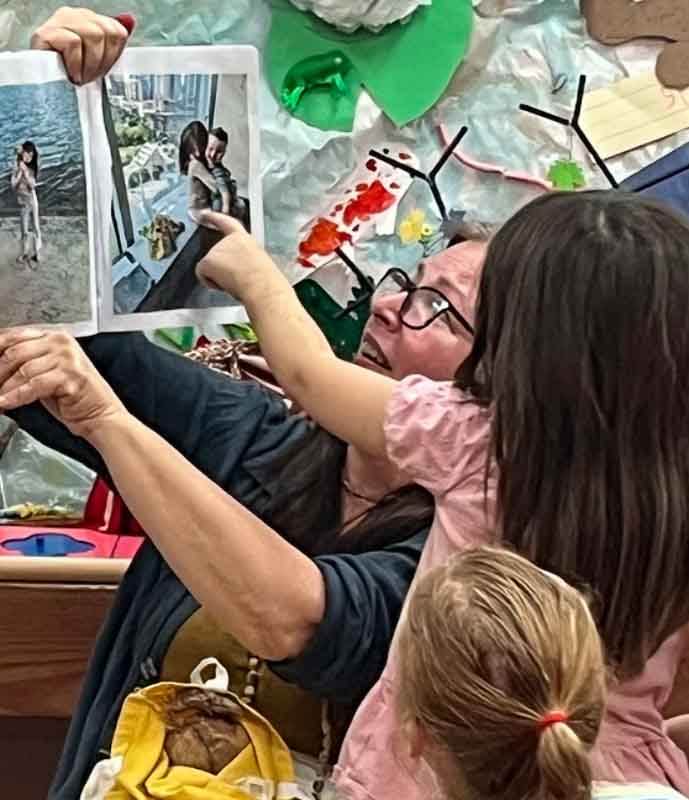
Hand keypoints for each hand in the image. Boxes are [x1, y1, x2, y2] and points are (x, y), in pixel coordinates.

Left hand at [0, 329, 127, 440]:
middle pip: (15, 352)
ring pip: (23, 369)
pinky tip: (7, 403)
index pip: (13, 336)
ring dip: (4, 388)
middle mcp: (62, 343)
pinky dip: (16, 396)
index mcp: (54, 337)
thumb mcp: (45, 374)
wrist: (100, 415)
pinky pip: (34, 384)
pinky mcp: (71, 376)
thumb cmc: (74, 397)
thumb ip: (24, 364)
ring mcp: (68, 358)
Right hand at [31, 8, 134, 84]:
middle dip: (102, 62)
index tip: (102, 72)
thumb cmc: (72, 75)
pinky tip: (70, 73)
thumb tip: (129, 20)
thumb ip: (114, 41)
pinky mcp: (44, 33)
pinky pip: (73, 42)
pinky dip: (76, 63)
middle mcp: (74, 15)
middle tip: (90, 78)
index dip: (113, 56)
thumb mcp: (100, 61)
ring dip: (90, 64)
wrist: (45, 91)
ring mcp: (58, 22)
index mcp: (89, 20)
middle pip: (107, 32)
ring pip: (93, 35)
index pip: (117, 31)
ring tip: (80, 77)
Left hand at [196, 212, 282, 300]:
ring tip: (235, 282)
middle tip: (235, 278)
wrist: (262, 286)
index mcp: (245, 239)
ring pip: (210, 266)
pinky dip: (209, 282)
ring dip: (218, 275)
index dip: (215, 218)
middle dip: (221, 267)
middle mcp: (229, 241)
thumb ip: (244, 260)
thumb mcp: (257, 263)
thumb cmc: (264, 281)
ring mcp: (217, 249)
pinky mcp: (208, 260)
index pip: (227, 223)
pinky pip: (201, 273)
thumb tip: (238, 272)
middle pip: (216, 254)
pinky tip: (223, 285)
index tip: (205, 214)